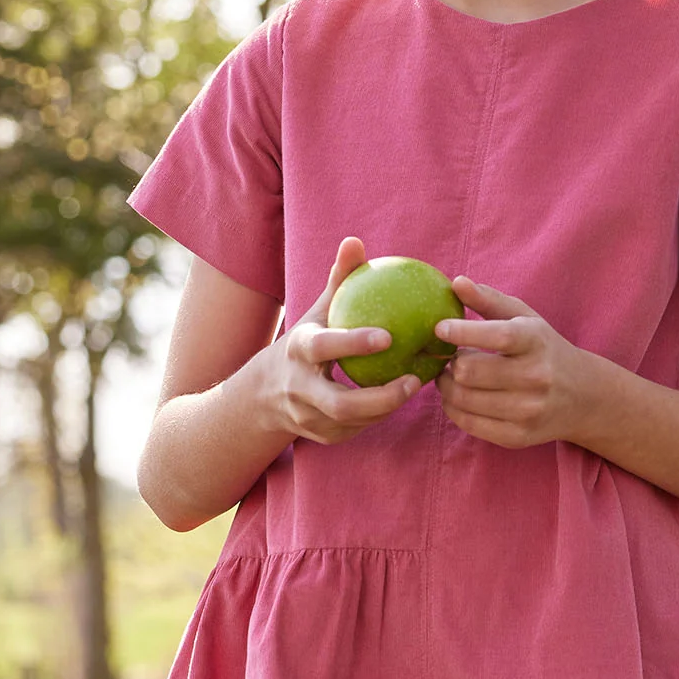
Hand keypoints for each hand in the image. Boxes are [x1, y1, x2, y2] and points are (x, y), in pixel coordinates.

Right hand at [251, 238, 425, 445]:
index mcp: (298, 351)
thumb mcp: (317, 312)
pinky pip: (356, 429)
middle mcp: (299, 389)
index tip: (388, 336)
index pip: (325, 348)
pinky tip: (402, 398)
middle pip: (340, 403)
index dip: (354, 343)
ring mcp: (308, 418)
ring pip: (353, 420)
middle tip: (413, 380)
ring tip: (414, 385)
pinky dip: (379, 415)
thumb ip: (338, 281)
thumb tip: (356, 241)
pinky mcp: (322, 436)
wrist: (264, 394)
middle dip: (380, 397)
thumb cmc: (306, 342)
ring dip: (386, 407)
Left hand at [437, 278, 598, 449]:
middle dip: (451, 363)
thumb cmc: (543, 349)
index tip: (440, 328)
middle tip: (449, 358)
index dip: (463, 332)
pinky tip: (457, 397)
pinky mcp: (517, 436)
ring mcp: (527, 410)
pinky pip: (468, 422)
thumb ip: (489, 300)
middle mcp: (536, 377)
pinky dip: (452, 408)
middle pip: (470, 372)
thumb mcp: (525, 319)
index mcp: (536, 342)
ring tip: (451, 376)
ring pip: (463, 399)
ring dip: (447, 386)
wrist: (582, 396)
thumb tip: (456, 282)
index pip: (497, 336)